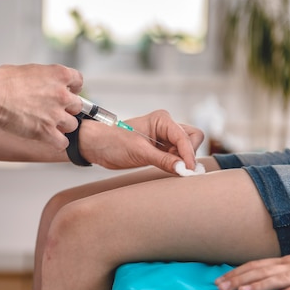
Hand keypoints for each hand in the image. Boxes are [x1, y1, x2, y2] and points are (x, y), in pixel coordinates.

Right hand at [0, 64, 83, 149]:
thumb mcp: (30, 70)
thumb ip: (44, 79)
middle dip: (67, 109)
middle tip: (54, 110)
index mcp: (58, 75)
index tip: (68, 92)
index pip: (78, 81)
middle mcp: (61, 94)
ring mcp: (55, 114)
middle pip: (77, 105)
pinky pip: (62, 142)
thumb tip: (44, 85)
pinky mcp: (46, 131)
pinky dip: (57, 142)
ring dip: (63, 126)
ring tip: (49, 125)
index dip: (73, 88)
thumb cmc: (3, 81)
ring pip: (73, 124)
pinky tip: (50, 139)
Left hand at [79, 109, 203, 172]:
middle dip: (188, 153)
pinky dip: (177, 164)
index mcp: (162, 120)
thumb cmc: (112, 141)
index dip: (189, 153)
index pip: (185, 136)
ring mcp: (165, 138)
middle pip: (192, 138)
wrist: (97, 146)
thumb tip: (184, 169)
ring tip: (168, 167)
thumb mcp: (138, 152)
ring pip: (187, 148)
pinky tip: (167, 169)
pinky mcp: (161, 149)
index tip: (189, 170)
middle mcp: (166, 126)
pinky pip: (178, 156)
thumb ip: (163, 160)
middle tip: (177, 167)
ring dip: (183, 160)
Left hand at [215, 242, 289, 289]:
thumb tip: (257, 278)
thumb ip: (280, 271)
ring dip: (260, 285)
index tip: (219, 281)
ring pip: (279, 278)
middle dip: (240, 279)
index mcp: (285, 262)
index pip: (256, 265)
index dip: (237, 273)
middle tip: (220, 287)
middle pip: (262, 271)